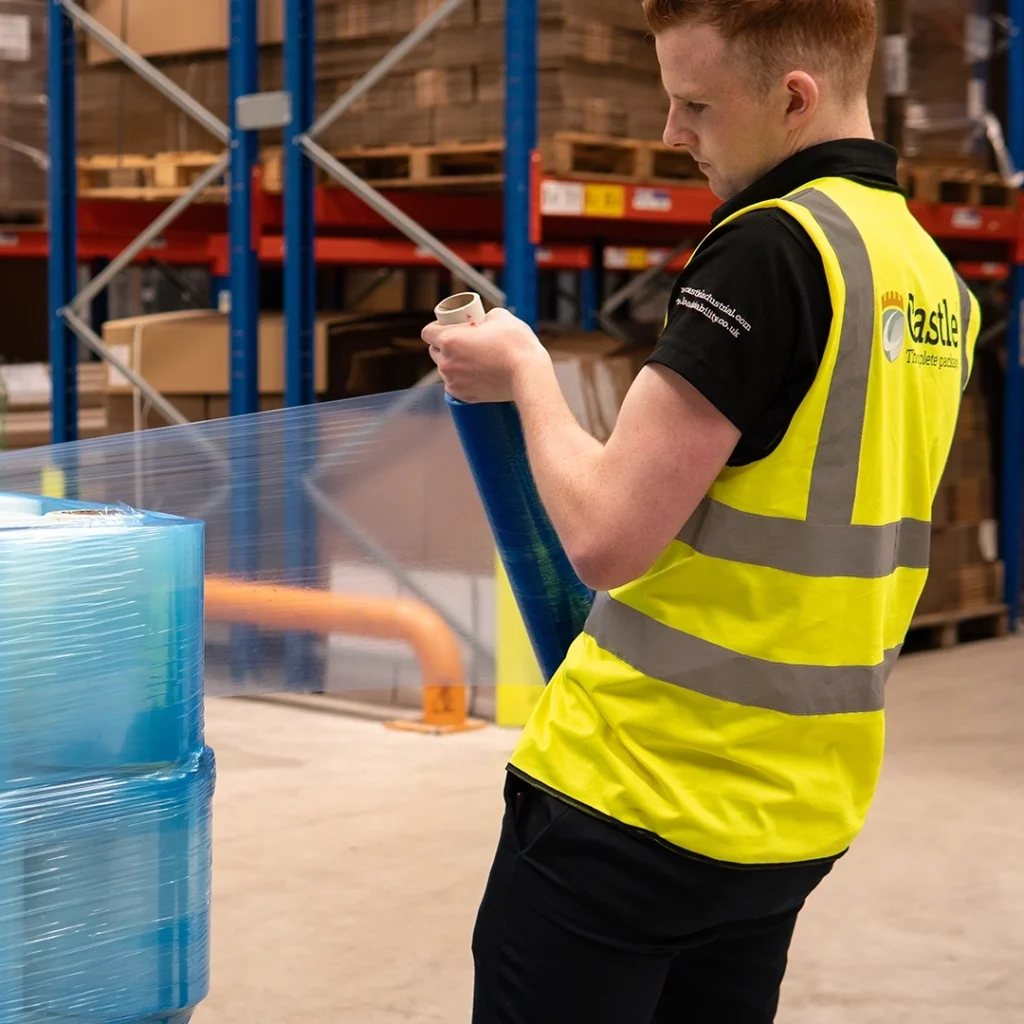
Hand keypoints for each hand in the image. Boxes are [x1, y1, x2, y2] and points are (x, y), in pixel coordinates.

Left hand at [421, 307, 549, 402]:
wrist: (528, 375)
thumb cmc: (515, 344)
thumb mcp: (500, 317)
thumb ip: (483, 317)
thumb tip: (482, 320)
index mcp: (449, 340)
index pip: (427, 332)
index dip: (437, 328)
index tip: (449, 328)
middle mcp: (446, 362)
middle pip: (434, 351)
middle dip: (445, 346)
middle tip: (464, 343)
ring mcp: (453, 382)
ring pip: (445, 369)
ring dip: (454, 363)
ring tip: (474, 360)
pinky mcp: (463, 397)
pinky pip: (455, 385)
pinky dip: (462, 380)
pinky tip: (476, 374)